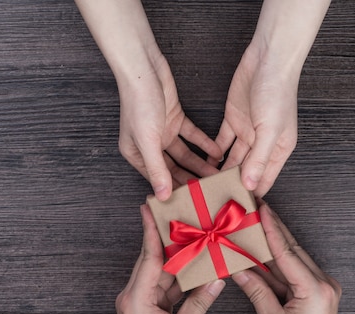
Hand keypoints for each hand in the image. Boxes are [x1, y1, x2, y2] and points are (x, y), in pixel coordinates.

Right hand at [74, 0, 221, 200]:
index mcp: (136, 155)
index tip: (193, 202)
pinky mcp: (175, 119)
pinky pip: (192, 136)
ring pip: (185, 154)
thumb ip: (157, 170)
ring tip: (218, 175)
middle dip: (191, 179)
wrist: (144, 70)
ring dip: (201, 163)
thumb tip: (163, 196)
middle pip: (174, 168)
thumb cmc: (139, 105)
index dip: (175, 190)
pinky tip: (218, 153)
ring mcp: (163, 132)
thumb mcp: (148, 141)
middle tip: (211, 191)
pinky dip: (204, 144)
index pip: (158, 179)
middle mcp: (149, 146)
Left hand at [97, 205, 224, 313]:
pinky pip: (163, 287)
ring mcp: (139, 303)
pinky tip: (194, 268)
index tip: (148, 207)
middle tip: (179, 214)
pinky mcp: (146, 309)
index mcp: (137, 300)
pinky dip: (178, 279)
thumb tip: (217, 278)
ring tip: (193, 238)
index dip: (151, 231)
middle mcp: (133, 297)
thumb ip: (200, 303)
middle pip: (153, 261)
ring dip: (176, 260)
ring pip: (160, 274)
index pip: (148, 258)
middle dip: (167, 239)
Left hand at [216, 45, 298, 196]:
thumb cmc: (277, 94)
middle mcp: (262, 144)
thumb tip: (250, 186)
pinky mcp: (233, 120)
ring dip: (219, 171)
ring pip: (231, 159)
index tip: (237, 211)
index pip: (264, 180)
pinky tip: (203, 165)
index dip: (252, 195)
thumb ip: (258, 159)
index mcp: (278, 150)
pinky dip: (213, 153)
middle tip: (215, 202)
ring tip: (205, 187)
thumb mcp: (269, 130)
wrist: (268, 59)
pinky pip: (221, 142)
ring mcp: (247, 132)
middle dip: (232, 185)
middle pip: (245, 172)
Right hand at [232, 203, 340, 313]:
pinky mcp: (318, 295)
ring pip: (294, 260)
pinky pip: (295, 273)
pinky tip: (263, 254)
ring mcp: (323, 288)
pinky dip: (279, 264)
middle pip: (293, 250)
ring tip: (257, 225)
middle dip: (274, 229)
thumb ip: (257, 291)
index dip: (271, 230)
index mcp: (315, 289)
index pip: (287, 253)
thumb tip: (238, 269)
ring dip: (275, 246)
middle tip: (258, 208)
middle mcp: (324, 284)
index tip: (261, 209)